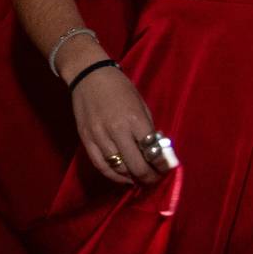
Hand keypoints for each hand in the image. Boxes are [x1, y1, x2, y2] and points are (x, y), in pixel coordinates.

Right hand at [66, 61, 169, 186]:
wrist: (88, 74)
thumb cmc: (119, 87)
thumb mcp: (141, 104)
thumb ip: (148, 128)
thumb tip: (157, 151)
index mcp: (134, 119)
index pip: (153, 152)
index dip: (163, 165)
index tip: (166, 169)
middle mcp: (117, 130)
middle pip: (137, 166)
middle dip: (150, 177)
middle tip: (155, 179)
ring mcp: (99, 136)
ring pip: (118, 169)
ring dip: (132, 178)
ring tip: (140, 179)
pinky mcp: (86, 139)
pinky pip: (100, 165)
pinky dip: (113, 176)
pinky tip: (123, 178)